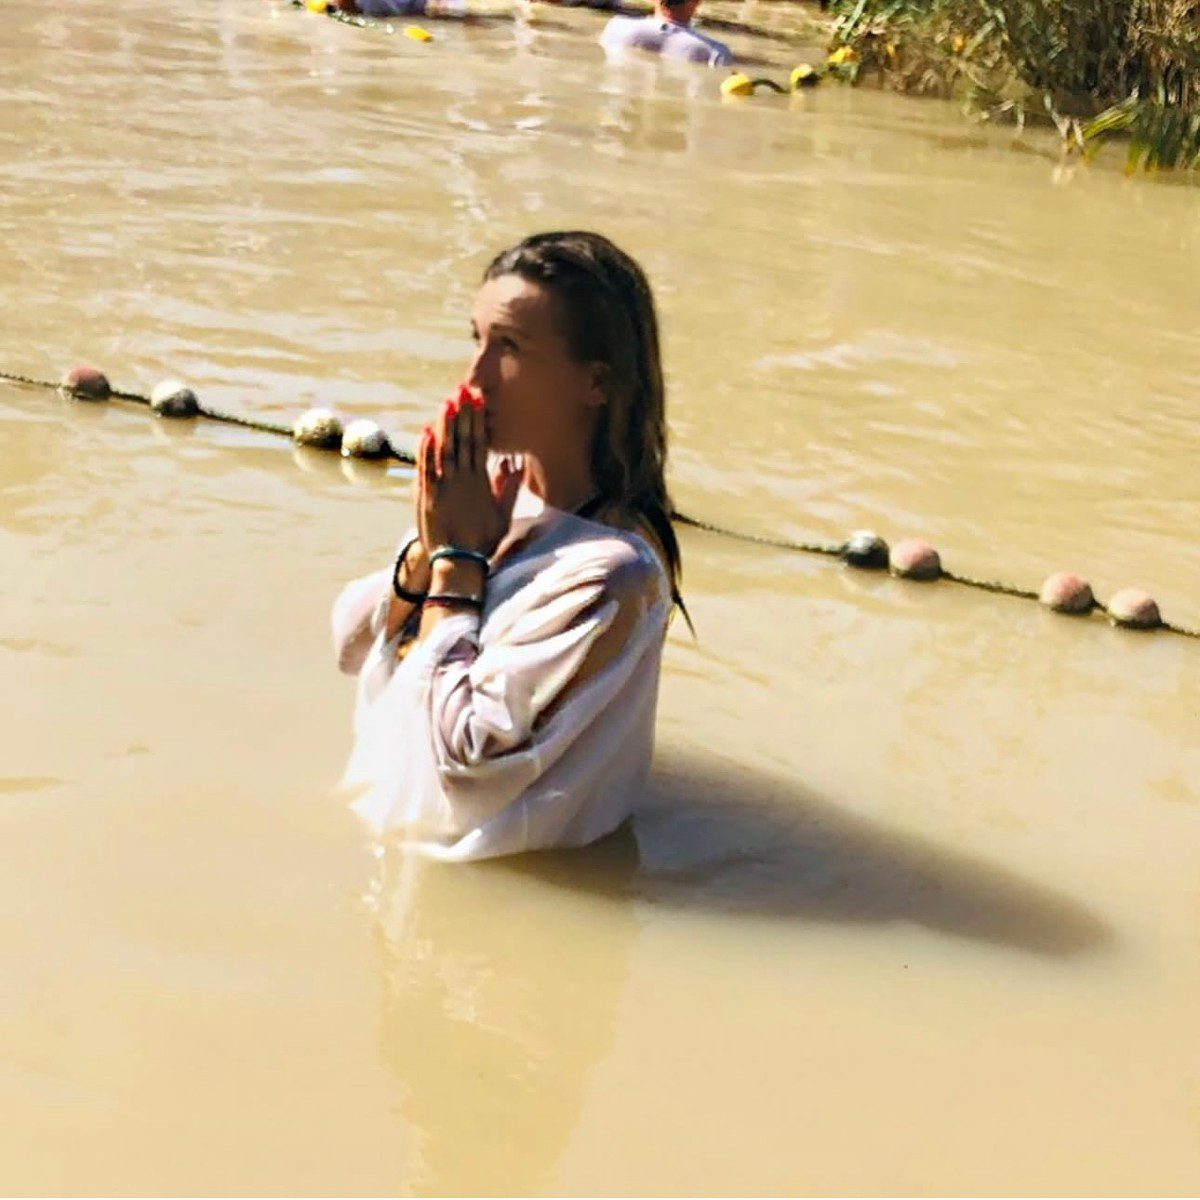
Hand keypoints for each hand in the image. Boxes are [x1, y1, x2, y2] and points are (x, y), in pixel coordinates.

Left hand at [416, 383, 522, 556]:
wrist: (458, 561)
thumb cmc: (482, 541)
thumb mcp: (502, 516)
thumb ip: (507, 489)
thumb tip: (513, 466)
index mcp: (480, 482)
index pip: (479, 444)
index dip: (478, 420)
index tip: (478, 401)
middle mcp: (462, 480)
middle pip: (462, 440)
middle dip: (462, 414)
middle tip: (463, 390)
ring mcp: (442, 487)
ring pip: (444, 449)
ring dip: (445, 425)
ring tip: (446, 402)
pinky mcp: (426, 496)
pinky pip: (426, 468)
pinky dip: (426, 449)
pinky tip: (427, 431)